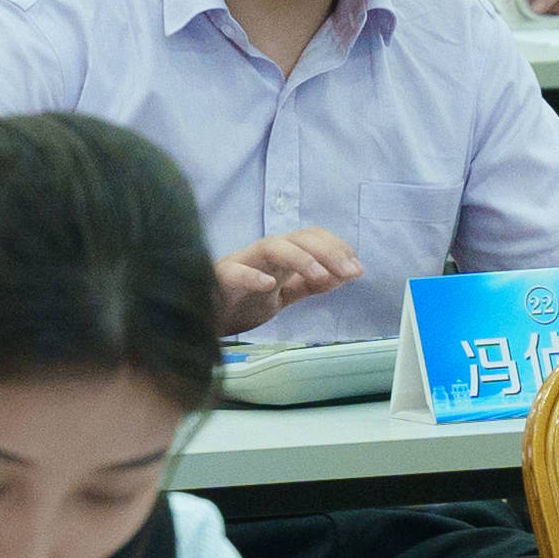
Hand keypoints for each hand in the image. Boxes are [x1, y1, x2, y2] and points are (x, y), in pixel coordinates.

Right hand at [213, 230, 364, 331]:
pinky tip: (268, 285)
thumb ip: (310, 285)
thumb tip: (345, 275)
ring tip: (320, 276)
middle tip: (350, 273)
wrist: (201, 319)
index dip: (337, 247)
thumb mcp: (283, 294)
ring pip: (271, 247)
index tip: (358, 268)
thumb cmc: (241, 301)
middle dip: (328, 252)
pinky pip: (234, 273)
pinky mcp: (218, 280)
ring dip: (300, 258)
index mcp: (279, 256)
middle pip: (298, 238)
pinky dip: (251, 277)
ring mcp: (240, 264)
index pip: (311, 238)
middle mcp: (262, 254)